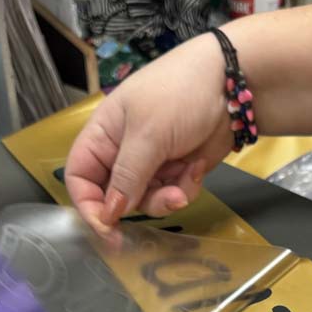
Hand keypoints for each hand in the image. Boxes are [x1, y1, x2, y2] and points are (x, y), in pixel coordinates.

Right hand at [66, 33, 233, 231]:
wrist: (232, 84)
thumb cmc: (179, 94)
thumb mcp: (148, 134)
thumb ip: (127, 176)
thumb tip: (109, 214)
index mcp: (102, 135)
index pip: (80, 177)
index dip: (88, 204)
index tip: (106, 226)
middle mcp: (121, 153)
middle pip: (114, 197)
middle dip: (137, 205)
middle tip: (162, 204)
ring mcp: (151, 163)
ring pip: (146, 201)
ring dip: (166, 197)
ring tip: (185, 179)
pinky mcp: (177, 172)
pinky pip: (172, 195)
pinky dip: (185, 188)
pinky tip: (197, 168)